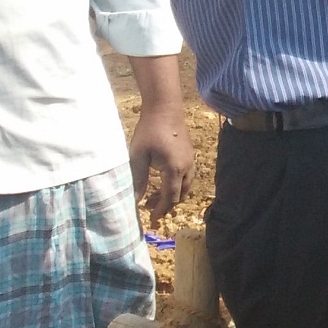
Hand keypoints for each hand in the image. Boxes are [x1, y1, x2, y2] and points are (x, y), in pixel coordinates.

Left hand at [127, 101, 192, 220]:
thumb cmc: (149, 132)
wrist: (165, 109)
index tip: (151, 218)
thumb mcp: (139, 157)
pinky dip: (177, 184)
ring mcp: (191, 161)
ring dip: (173, 194)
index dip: (161, 209)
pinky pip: (187, 176)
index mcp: (174, 170)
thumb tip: (136, 199)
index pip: (170, 197)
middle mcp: (187, 168)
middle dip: (167, 204)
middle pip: (181, 194)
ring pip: (186, 186)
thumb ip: (138, 180)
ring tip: (155, 196)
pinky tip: (164, 180)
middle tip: (150, 207)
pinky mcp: (190, 155)